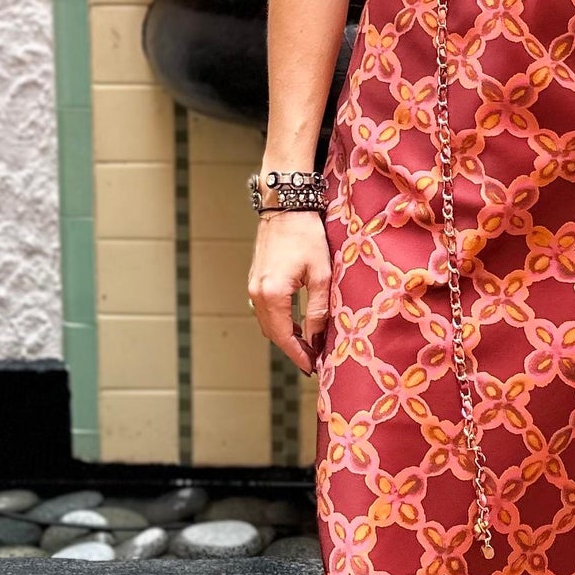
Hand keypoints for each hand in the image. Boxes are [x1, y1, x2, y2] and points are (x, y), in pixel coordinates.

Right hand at [248, 209, 331, 372]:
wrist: (285, 206)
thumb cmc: (306, 236)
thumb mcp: (321, 274)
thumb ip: (319, 310)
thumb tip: (317, 338)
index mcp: (272, 294)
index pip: (284, 337)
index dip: (298, 355)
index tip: (313, 368)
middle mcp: (257, 293)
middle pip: (273, 334)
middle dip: (292, 349)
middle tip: (313, 361)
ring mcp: (253, 286)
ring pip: (267, 324)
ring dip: (285, 336)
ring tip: (308, 346)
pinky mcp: (255, 280)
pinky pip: (265, 311)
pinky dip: (279, 322)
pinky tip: (296, 324)